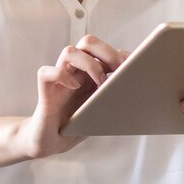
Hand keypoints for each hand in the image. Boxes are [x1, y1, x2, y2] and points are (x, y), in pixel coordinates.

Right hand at [10, 36, 125, 159]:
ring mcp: (59, 80)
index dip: (120, 53)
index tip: (134, 64)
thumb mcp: (101, 109)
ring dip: (89, 63)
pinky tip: (74, 87)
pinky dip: (60, 75)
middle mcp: (75, 71)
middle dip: (107, 52)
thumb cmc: (76, 125)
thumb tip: (137, 89)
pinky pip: (46, 72)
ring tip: (100, 82)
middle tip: (119, 70)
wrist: (50, 142)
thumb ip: (114, 95)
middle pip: (88, 42)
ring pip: (69, 51)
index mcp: (90, 73)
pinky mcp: (45, 92)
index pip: (103, 49)